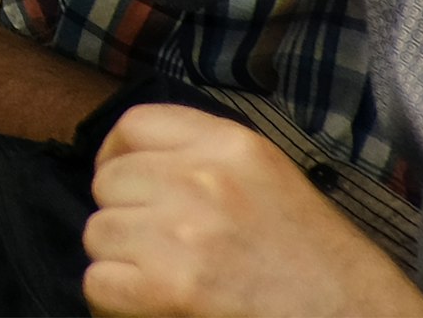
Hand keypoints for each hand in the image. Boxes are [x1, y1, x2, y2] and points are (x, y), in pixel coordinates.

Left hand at [85, 106, 422, 317]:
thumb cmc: (324, 267)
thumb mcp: (273, 183)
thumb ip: (207, 163)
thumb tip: (134, 168)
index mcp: (233, 145)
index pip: (135, 124)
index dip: (119, 156)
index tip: (127, 185)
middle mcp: (202, 178)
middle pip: (109, 183)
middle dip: (125, 217)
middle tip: (161, 250)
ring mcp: (183, 231)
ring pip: (98, 234)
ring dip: (121, 263)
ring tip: (167, 281)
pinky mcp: (170, 287)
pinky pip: (98, 283)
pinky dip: (117, 302)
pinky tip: (155, 307)